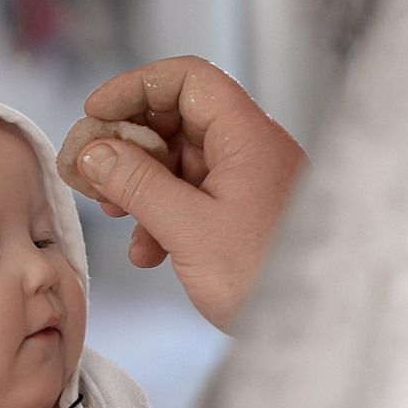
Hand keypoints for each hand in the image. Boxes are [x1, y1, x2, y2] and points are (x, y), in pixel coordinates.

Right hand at [70, 55, 305, 329]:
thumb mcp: (189, 230)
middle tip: (89, 171)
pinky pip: (192, 196)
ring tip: (112, 214)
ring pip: (179, 161)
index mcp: (247, 136)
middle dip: (128, 144)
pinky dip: (161, 215)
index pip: (187, 79)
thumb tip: (94, 152)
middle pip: (177, 118)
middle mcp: (250, 150)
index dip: (135, 88)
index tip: (95, 114)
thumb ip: (137, 186)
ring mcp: (248, 182)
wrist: (318, 328)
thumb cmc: (267, 278)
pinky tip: (147, 251)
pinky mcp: (243, 214)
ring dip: (139, 184)